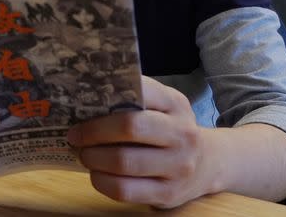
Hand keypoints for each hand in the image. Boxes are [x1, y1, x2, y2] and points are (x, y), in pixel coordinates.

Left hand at [67, 75, 214, 208]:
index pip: (139, 92)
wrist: (210, 162)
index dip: (106, 99)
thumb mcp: (163, 106)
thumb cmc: (171, 129)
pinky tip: (97, 174)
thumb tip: (87, 100)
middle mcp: (182, 133)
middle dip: (93, 132)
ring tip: (84, 154)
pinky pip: (125, 191)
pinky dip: (102, 182)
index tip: (82, 107)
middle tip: (76, 135)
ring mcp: (178, 166)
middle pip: (129, 127)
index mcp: (175, 104)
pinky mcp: (169, 193)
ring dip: (94, 158)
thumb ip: (135, 100)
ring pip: (124, 162)